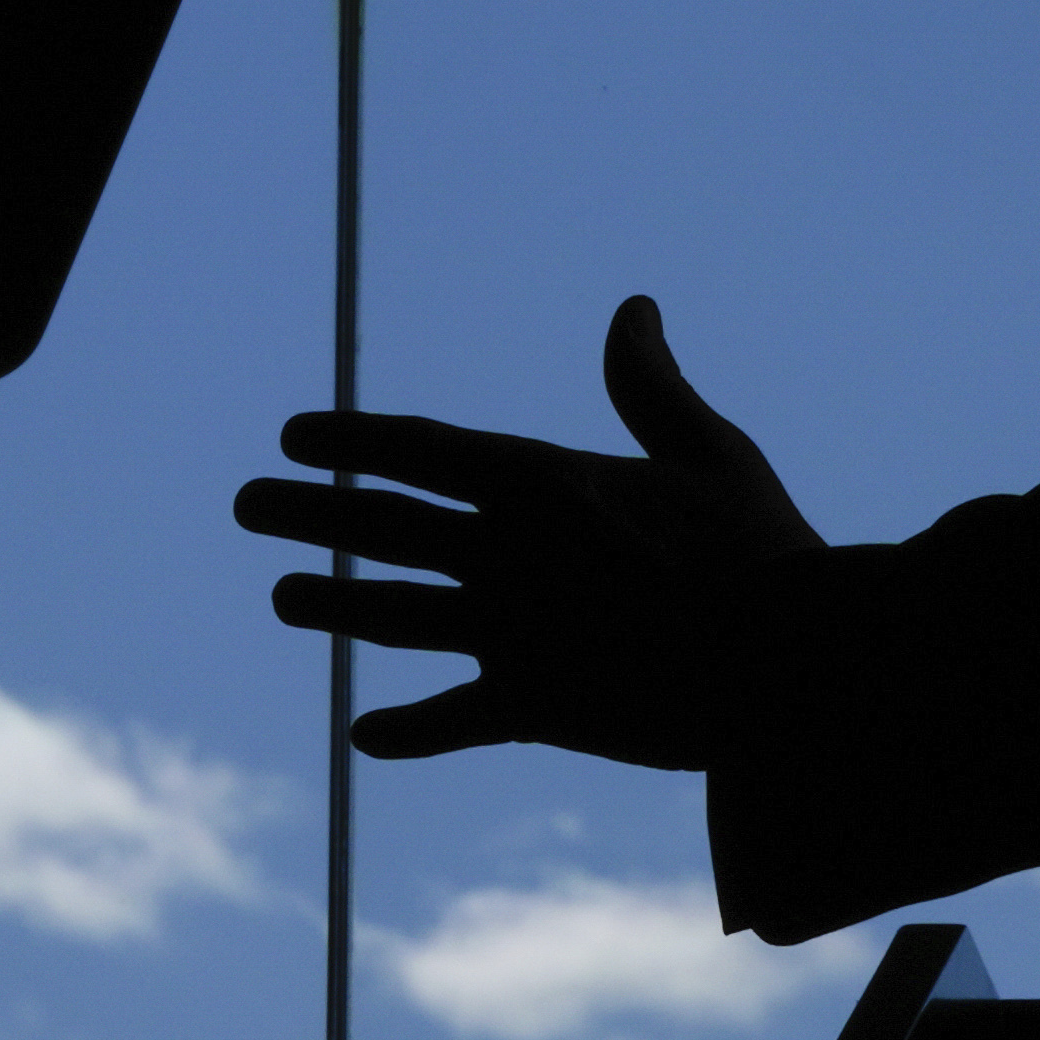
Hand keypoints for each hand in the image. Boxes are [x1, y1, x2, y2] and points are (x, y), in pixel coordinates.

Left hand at [233, 296, 823, 768]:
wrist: (792, 667)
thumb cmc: (762, 550)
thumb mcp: (709, 451)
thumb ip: (650, 385)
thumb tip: (631, 307)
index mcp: (544, 482)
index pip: (417, 450)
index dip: (349, 440)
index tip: (294, 435)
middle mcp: (507, 553)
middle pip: (380, 527)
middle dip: (306, 513)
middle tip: (247, 504)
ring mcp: (511, 633)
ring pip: (391, 616)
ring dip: (329, 605)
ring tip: (281, 596)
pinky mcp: (534, 707)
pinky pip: (449, 720)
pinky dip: (405, 729)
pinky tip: (362, 731)